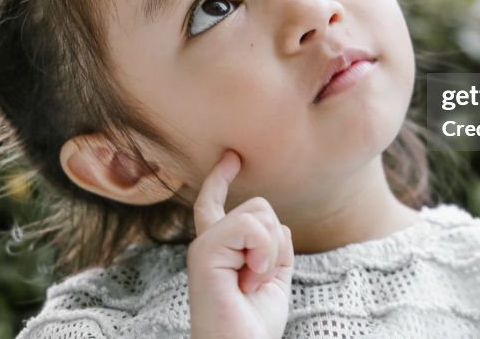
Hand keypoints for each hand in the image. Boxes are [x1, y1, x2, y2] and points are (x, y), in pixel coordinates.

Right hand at [187, 150, 293, 338]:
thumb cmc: (254, 326)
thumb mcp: (273, 279)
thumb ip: (274, 247)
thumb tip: (275, 224)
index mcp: (220, 250)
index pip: (215, 203)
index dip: (221, 177)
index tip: (232, 157)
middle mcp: (207, 244)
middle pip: (259, 206)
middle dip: (276, 240)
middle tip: (261, 279)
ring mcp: (203, 246)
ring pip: (258, 213)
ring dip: (271, 251)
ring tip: (255, 281)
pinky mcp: (204, 252)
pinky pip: (251, 226)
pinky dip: (263, 252)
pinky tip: (252, 279)